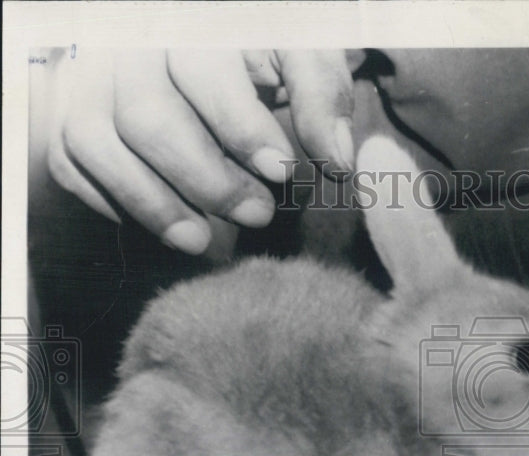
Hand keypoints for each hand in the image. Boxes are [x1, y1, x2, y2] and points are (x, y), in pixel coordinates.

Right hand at [43, 49, 355, 253]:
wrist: (221, 46)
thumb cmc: (268, 50)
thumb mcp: (305, 54)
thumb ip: (323, 96)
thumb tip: (338, 160)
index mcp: (193, 22)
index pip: (203, 71)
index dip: (241, 128)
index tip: (282, 171)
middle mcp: (130, 44)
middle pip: (146, 117)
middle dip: (206, 180)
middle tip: (258, 215)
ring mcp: (91, 77)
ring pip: (95, 142)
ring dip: (151, 203)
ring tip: (202, 240)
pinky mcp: (71, 112)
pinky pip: (69, 162)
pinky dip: (113, 200)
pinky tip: (165, 220)